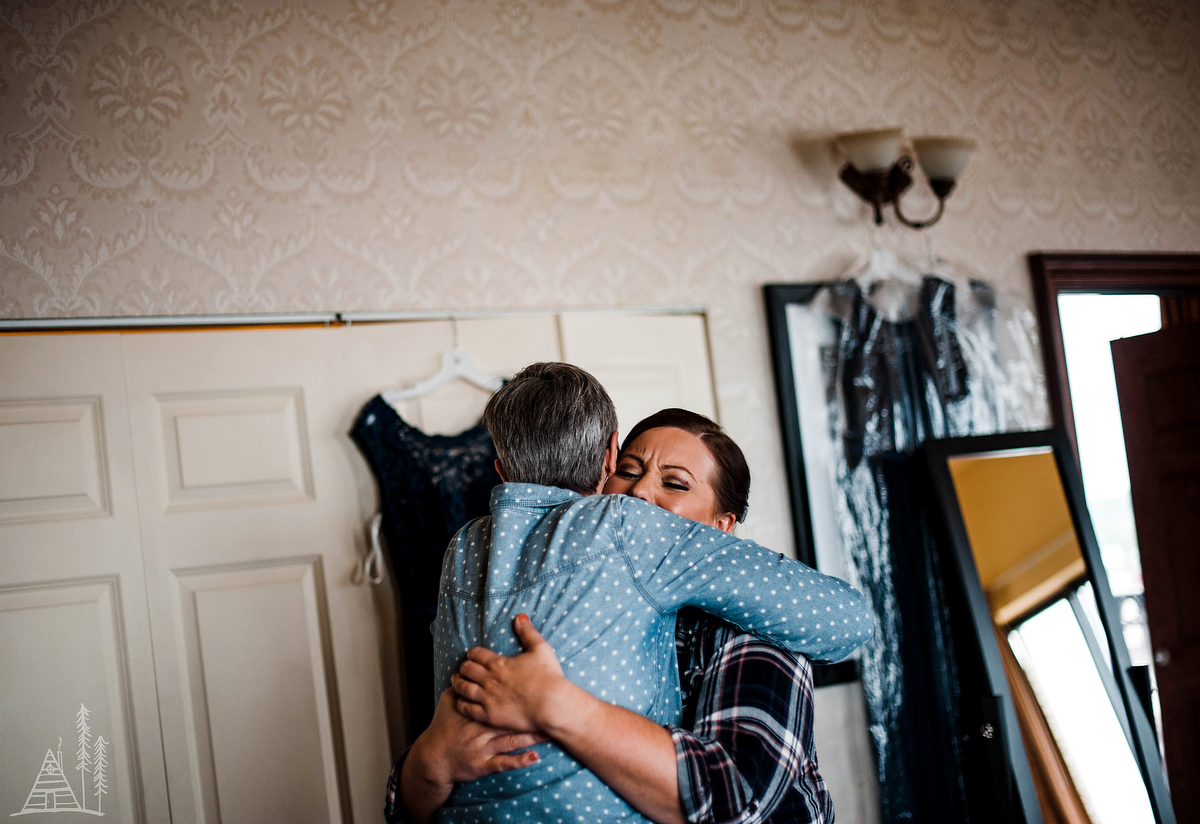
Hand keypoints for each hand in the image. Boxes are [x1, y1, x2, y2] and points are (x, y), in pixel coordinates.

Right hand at [410, 688, 545, 789]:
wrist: (434, 758)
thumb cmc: (443, 728)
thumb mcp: (447, 704)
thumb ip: (459, 686)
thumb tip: (466, 668)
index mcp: (476, 711)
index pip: (500, 698)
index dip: (519, 694)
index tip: (539, 688)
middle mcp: (481, 729)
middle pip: (510, 719)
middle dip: (531, 714)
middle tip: (553, 709)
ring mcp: (483, 748)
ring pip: (510, 741)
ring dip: (531, 737)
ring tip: (550, 731)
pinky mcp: (483, 765)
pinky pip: (503, 763)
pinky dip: (519, 761)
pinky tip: (535, 757)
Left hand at [452, 614, 573, 734]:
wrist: (552, 704)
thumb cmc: (548, 676)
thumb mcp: (540, 648)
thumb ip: (528, 632)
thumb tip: (520, 616)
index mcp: (499, 663)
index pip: (477, 655)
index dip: (472, 654)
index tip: (471, 655)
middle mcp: (489, 679)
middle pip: (467, 670)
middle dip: (464, 667)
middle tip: (462, 668)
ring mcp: (487, 698)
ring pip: (464, 689)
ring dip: (458, 683)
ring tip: (455, 682)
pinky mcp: (489, 715)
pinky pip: (468, 709)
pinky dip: (461, 704)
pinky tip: (460, 702)